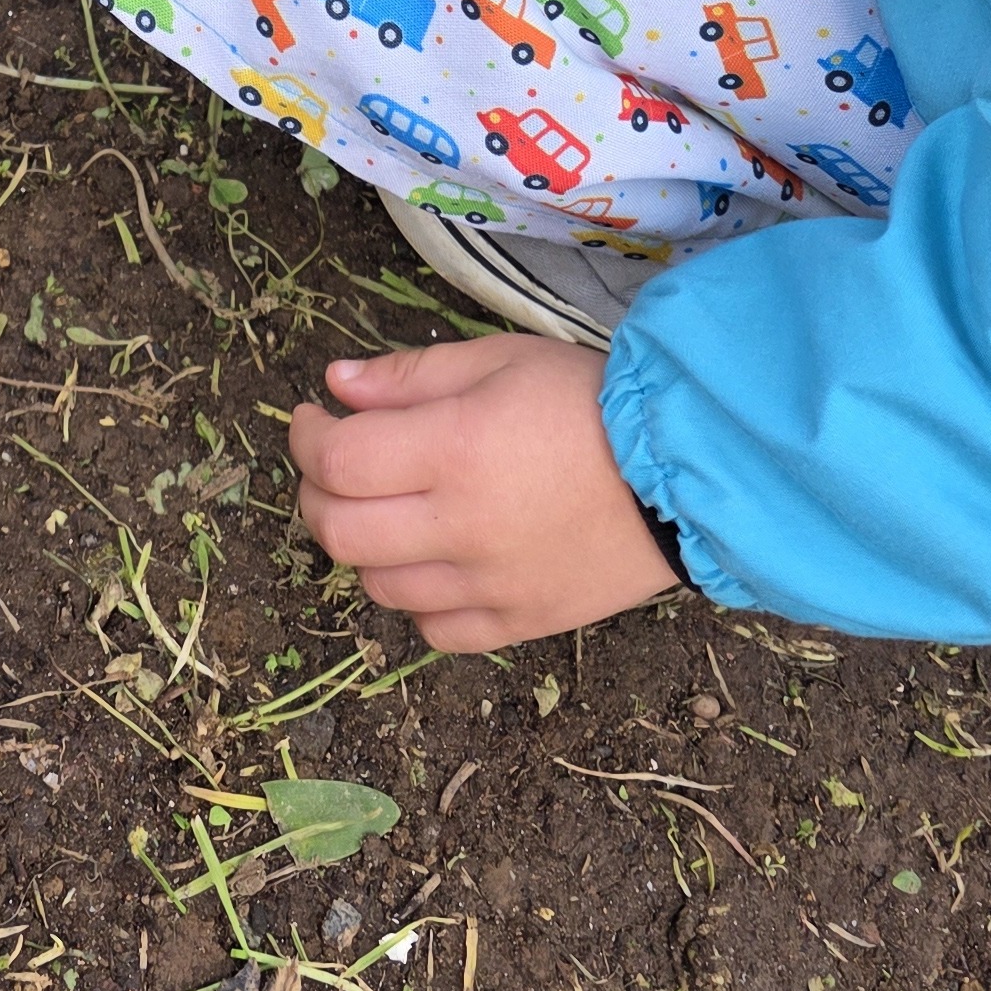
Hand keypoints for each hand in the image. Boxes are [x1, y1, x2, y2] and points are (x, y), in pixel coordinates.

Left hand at [286, 334, 680, 648]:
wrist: (683, 472)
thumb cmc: (587, 401)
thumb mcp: (500, 359)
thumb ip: (410, 375)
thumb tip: (335, 386)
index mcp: (452, 449)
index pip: (335, 461)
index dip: (306, 437)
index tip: (316, 418)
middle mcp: (460, 526)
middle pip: (339, 530)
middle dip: (316, 492)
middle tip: (335, 465)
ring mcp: (488, 585)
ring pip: (378, 586)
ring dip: (363, 546)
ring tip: (385, 510)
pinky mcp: (519, 623)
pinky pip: (435, 631)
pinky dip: (416, 600)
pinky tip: (431, 562)